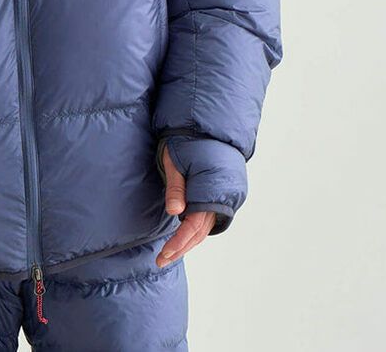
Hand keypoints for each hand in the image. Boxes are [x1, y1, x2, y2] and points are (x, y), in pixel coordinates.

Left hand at [155, 143, 217, 266]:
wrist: (206, 125)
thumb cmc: (187, 140)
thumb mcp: (175, 161)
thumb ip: (176, 187)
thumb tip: (175, 213)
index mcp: (210, 190)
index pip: (194, 226)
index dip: (179, 242)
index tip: (165, 254)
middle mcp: (221, 197)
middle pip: (200, 232)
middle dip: (181, 247)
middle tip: (162, 260)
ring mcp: (223, 196)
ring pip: (204, 226)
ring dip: (188, 240)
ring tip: (169, 253)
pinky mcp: (220, 194)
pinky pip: (207, 217)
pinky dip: (194, 229)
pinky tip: (182, 234)